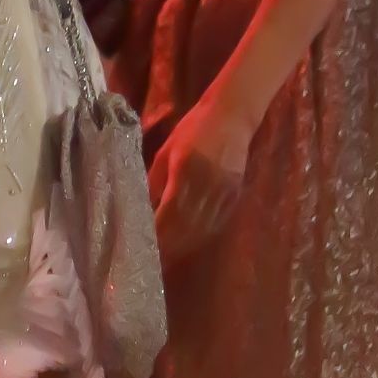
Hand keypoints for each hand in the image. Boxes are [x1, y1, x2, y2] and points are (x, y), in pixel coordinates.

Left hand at [148, 89, 253, 265]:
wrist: (232, 115)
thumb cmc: (193, 129)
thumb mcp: (167, 151)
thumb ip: (154, 181)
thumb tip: (141, 208)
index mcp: (185, 171)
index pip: (169, 213)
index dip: (156, 234)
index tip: (141, 247)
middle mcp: (206, 185)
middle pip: (186, 227)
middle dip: (169, 247)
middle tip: (152, 262)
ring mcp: (224, 192)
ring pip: (202, 229)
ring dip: (184, 246)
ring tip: (167, 258)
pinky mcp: (235, 195)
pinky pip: (216, 224)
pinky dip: (201, 236)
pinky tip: (189, 243)